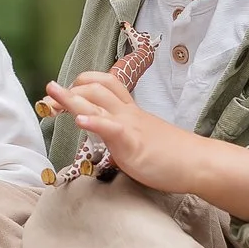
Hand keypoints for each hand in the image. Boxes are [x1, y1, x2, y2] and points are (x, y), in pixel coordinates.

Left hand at [43, 72, 248, 217]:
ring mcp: (130, 126)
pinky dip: (93, 121)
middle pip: (96, 87)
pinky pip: (111, 128)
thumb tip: (108, 140)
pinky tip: (78, 120)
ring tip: (52, 95)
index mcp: (129, 111)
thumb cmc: (173, 155)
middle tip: (49, 98)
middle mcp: (127, 113)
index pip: (104, 84)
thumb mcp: (143, 138)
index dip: (82, 84)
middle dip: (69, 89)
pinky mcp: (133, 143)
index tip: (62, 94)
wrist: (199, 163)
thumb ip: (124, 135)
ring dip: (71, 97)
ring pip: (98, 101)